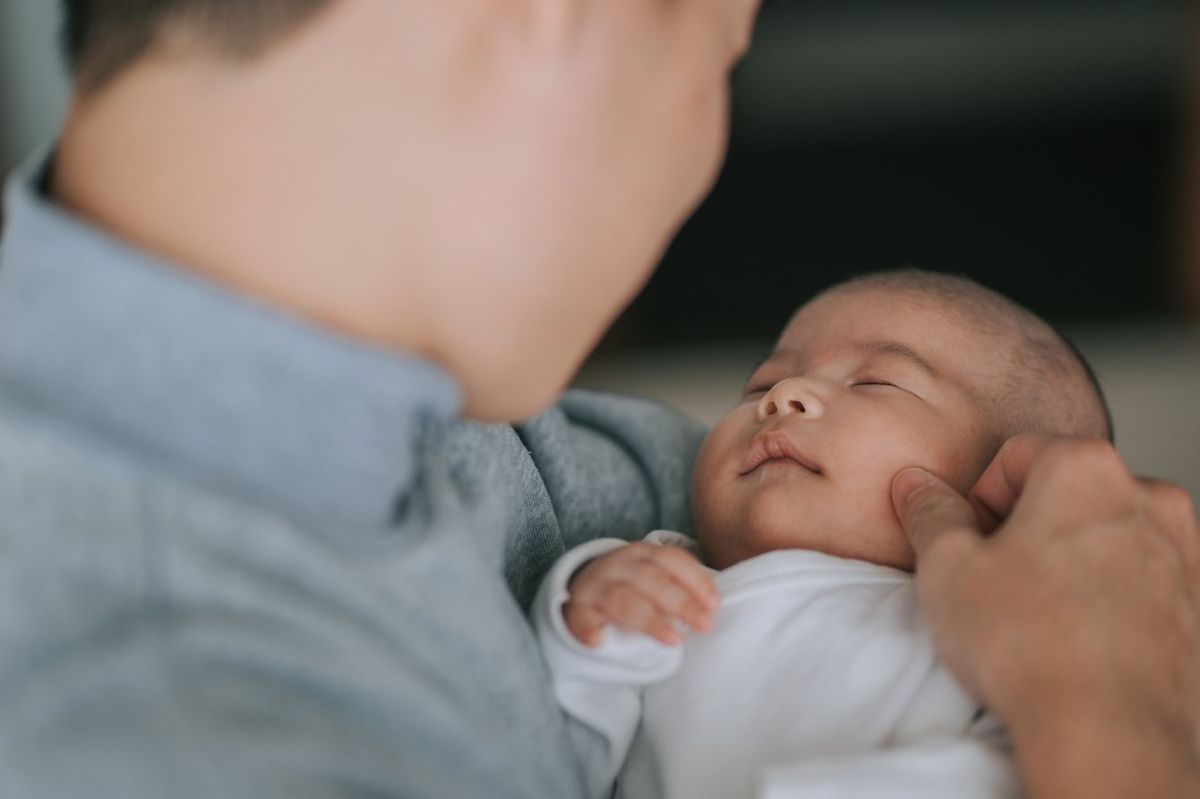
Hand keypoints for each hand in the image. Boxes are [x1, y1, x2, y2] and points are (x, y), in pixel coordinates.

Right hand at [564, 542, 719, 646]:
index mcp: (643, 554)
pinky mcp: (576, 609)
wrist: (583, 590)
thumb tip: (713, 607)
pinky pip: (581, 618)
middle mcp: (619, 564)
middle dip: (681, 602)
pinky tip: (599, 641)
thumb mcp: (655, 578)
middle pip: (651, 579)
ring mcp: (596, 585)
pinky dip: (589, 628)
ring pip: (623, 599)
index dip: (695, 580)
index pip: (671, 559)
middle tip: (705, 625)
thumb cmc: (632, 588)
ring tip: (672, 640)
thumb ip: (680, 587)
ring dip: (650, 620)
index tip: (715, 605)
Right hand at [891, 434, 1199, 796]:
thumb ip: (930, 512)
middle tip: (998, 582)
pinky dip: (1107, 599)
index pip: (1015, 455)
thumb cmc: (1030, 646)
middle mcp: (1148, 500)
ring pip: (1106, 538)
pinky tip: (1076, 640)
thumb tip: (916, 485)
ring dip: (1068, 563)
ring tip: (1038, 616)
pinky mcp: (1197, 608)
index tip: (970, 546)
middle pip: (1067, 492)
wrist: (1109, 735)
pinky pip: (1140, 583)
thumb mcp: (946, 567)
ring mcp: (1183, 555)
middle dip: (1028, 529)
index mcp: (1087, 470)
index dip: (978, 501)